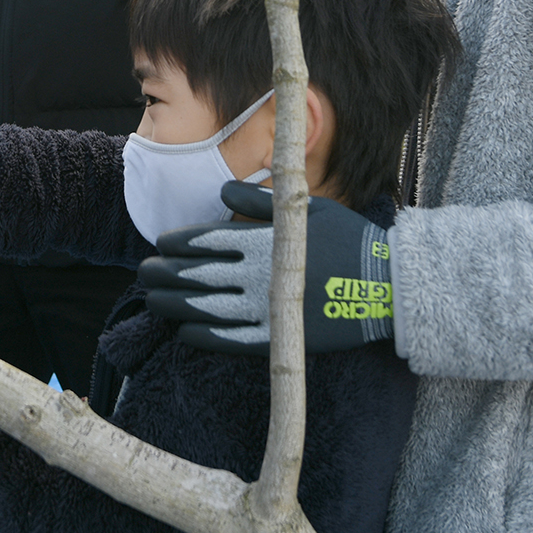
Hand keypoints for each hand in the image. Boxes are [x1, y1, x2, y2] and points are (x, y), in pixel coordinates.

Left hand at [137, 182, 396, 353]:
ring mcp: (266, 309)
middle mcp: (257, 274)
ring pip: (203, 309)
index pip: (203, 240)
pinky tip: (183, 331)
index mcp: (262, 240)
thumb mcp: (305, 208)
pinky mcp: (277, 338)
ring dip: (171, 305)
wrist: (388, 287)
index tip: (161, 244)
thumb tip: (222, 191)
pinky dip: (200, 336)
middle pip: (194, 274)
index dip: (175, 243)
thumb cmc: (346, 240)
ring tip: (152, 301)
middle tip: (144, 272)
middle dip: (162, 273)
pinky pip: (228, 341)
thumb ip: (259, 200)